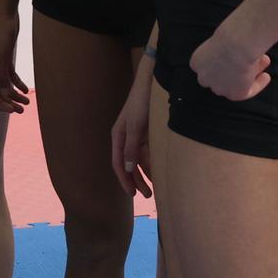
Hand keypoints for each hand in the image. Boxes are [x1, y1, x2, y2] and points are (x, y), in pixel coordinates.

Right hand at [0, 0, 28, 114]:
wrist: (6, 14)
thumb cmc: (1, 33)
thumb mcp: (2, 56)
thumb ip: (2, 76)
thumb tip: (3, 94)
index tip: (12, 111)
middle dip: (8, 102)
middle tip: (22, 110)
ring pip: (5, 85)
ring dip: (14, 94)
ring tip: (27, 102)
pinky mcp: (6, 58)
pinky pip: (10, 75)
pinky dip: (17, 83)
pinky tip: (25, 89)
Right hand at [111, 75, 153, 198]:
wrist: (153, 83)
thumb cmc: (141, 102)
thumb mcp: (135, 126)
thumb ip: (131, 148)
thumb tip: (127, 168)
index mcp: (118, 136)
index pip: (118, 163)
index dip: (124, 179)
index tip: (132, 194)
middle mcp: (126, 138)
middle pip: (129, 164)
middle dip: (136, 180)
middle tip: (147, 195)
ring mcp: (138, 136)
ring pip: (140, 160)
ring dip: (146, 173)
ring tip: (155, 187)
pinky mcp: (149, 133)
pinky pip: (150, 152)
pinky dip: (153, 162)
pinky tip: (160, 171)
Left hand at [189, 20, 272, 100]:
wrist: (237, 43)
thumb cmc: (230, 34)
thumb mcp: (222, 39)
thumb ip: (227, 47)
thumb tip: (239, 48)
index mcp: (197, 62)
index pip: (210, 66)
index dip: (224, 61)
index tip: (236, 54)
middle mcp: (205, 78)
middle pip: (221, 77)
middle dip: (235, 69)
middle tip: (251, 60)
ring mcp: (218, 88)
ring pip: (235, 83)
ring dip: (250, 73)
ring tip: (264, 60)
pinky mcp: (234, 94)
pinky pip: (248, 91)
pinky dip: (257, 85)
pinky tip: (266, 77)